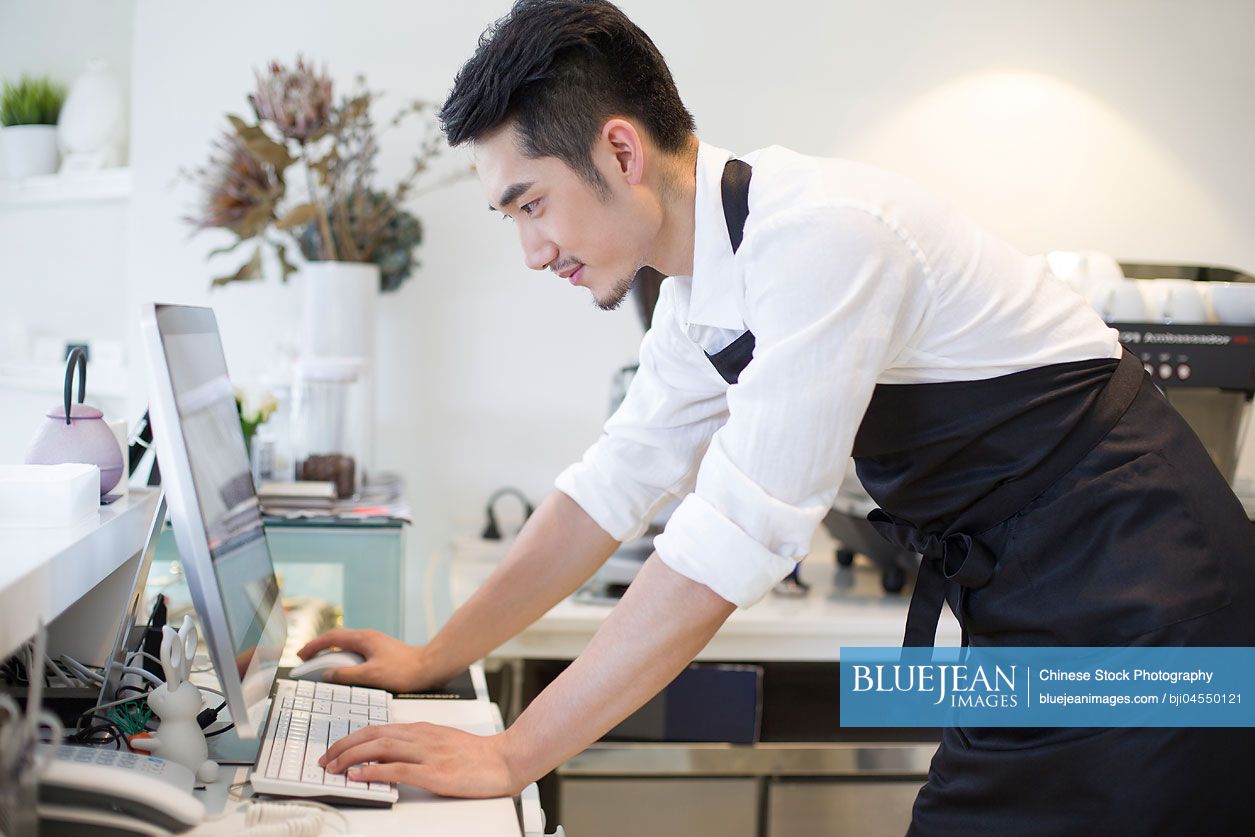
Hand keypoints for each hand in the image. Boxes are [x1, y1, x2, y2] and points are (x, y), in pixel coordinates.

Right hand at [296, 628, 436, 691]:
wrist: (429, 667)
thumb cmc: (404, 670)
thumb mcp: (371, 675)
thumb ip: (346, 675)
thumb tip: (327, 675)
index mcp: (363, 638)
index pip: (331, 638)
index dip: (313, 646)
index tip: (300, 655)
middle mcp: (368, 637)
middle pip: (337, 639)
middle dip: (319, 648)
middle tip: (305, 660)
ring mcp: (375, 643)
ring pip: (347, 646)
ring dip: (332, 654)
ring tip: (320, 667)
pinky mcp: (381, 651)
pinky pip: (356, 652)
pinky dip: (344, 659)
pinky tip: (343, 670)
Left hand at [320, 722, 521, 797]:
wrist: (505, 759)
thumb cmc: (476, 755)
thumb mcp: (441, 742)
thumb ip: (416, 745)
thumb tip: (388, 757)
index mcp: (421, 729)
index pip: (377, 728)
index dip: (351, 738)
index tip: (334, 749)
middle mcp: (421, 737)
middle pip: (373, 735)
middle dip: (344, 746)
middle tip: (325, 760)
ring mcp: (427, 753)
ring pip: (381, 748)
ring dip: (352, 757)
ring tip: (334, 767)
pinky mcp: (435, 772)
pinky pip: (398, 769)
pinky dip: (375, 771)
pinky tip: (360, 775)